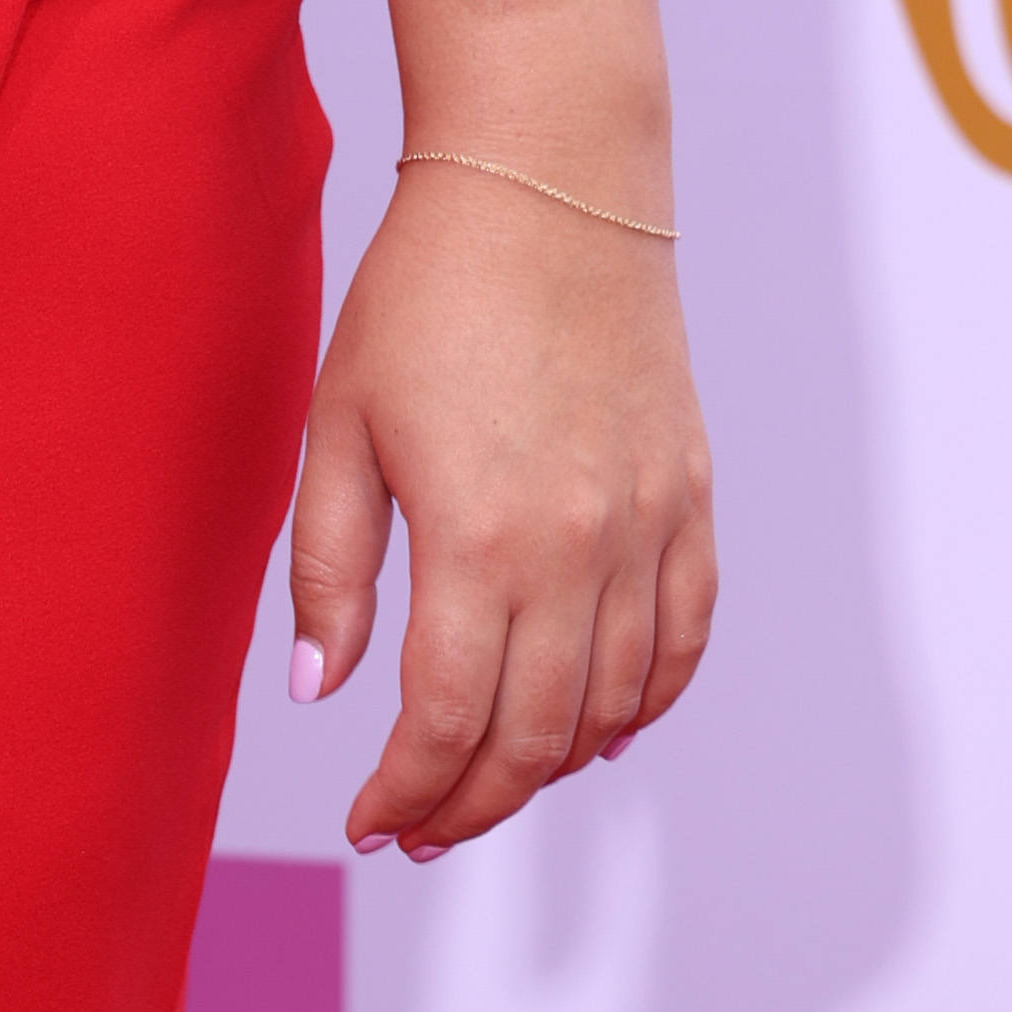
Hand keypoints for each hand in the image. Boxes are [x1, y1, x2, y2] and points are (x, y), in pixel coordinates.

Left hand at [284, 161, 714, 855]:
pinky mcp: (692, 500)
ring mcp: (650, 528)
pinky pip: (684, 643)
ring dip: (549, 768)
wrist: (546, 184)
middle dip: (471, 803)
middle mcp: (581, 552)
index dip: (406, 789)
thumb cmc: (423, 293)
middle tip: (418, 827)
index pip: (449, 722)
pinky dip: (643, 704)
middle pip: (535, 739)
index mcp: (481, 537)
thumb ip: (330, 568)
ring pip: (612, 707)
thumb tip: (319, 693)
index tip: (368, 818)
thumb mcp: (340, 421)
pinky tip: (596, 729)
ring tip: (488, 783)